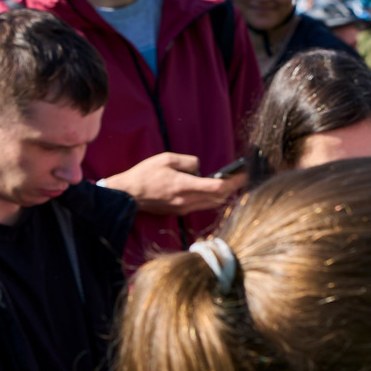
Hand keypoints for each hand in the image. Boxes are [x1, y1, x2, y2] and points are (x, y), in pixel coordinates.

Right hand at [102, 152, 243, 215]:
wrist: (127, 194)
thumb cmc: (144, 175)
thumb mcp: (166, 159)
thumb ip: (188, 161)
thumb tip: (200, 168)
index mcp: (184, 186)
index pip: (217, 187)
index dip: (233, 181)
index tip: (243, 174)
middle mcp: (187, 200)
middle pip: (219, 197)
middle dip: (233, 187)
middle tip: (242, 177)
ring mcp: (184, 208)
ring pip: (212, 203)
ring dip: (223, 194)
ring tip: (231, 182)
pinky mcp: (180, 211)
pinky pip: (202, 205)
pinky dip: (212, 198)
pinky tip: (214, 190)